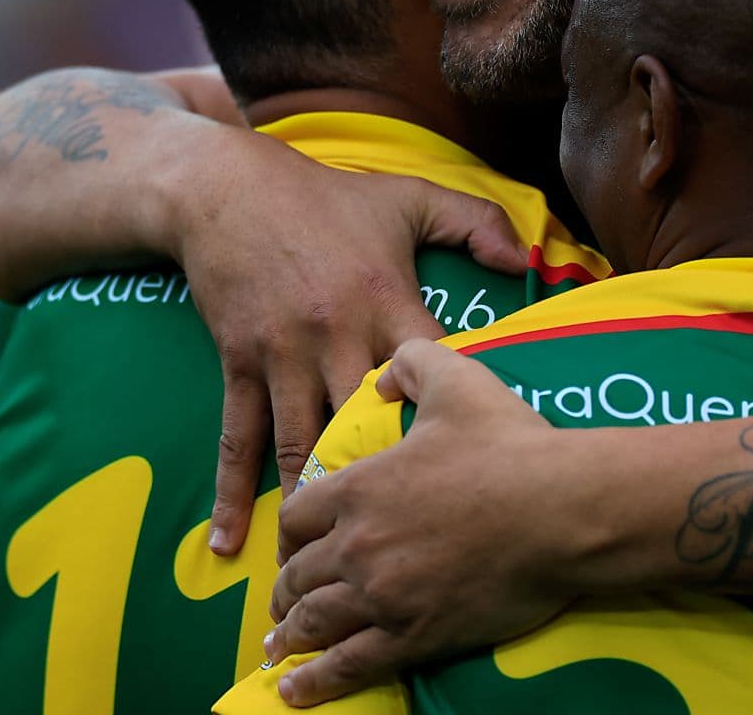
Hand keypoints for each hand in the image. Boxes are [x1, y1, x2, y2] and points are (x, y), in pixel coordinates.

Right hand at [185, 142, 529, 551]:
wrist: (228, 189)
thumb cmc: (327, 197)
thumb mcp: (407, 196)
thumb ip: (474, 221)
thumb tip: (524, 256)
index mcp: (386, 299)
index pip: (433, 366)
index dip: (456, 414)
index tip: (483, 466)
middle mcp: (337, 335)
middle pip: (368, 424)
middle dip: (389, 485)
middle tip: (410, 543)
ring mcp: (285, 355)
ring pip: (302, 442)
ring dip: (314, 505)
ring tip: (326, 564)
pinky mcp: (242, 364)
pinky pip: (238, 437)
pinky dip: (232, 494)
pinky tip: (229, 544)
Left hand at [263, 340, 578, 706]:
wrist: (561, 509)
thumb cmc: (511, 444)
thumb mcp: (458, 380)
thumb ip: (411, 364)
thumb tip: (382, 376)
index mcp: (361, 486)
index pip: (295, 514)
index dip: (288, 532)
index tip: (293, 544)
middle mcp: (358, 544)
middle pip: (298, 573)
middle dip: (285, 589)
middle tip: (283, 601)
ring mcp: (383, 595)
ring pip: (314, 622)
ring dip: (289, 635)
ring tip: (276, 649)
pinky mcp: (413, 635)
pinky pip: (349, 665)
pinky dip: (315, 681)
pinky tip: (294, 691)